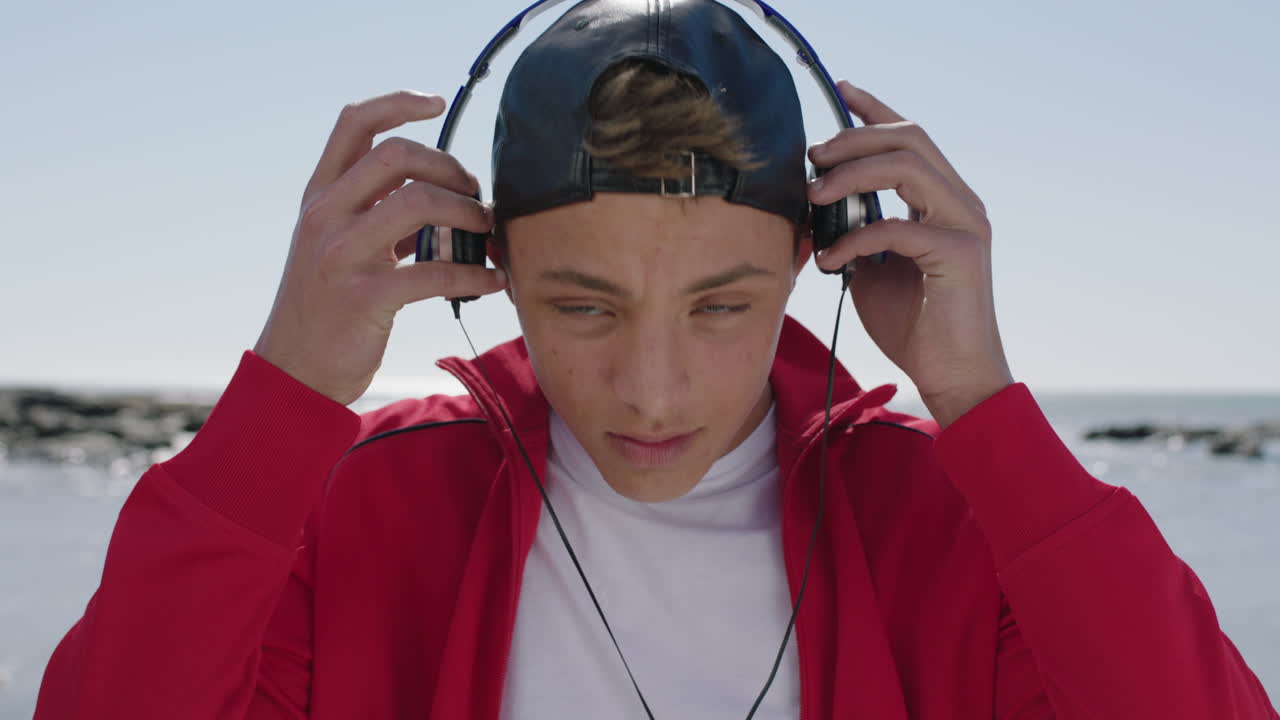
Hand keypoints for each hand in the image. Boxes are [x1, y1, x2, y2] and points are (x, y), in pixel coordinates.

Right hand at [254, 90, 507, 405]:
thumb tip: (443, 193)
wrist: (295, 369)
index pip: (354, 124)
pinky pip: (434, 272)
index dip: (398, 102)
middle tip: (474, 193)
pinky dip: (476, 274)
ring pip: (417, 202)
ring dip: (467, 213)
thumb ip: (377, 212)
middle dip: (449, 166)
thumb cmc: (329, 305)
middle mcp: (325, 216)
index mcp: (320, 196)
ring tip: (487, 231)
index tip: (437, 103)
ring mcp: (341, 255)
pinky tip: (493, 281)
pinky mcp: (363, 298)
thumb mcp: (339, 245)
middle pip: (396, 155)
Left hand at [806, 80, 1012, 428]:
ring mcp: (966, 224)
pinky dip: (855, 238)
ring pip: (908, 167)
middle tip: (812, 157)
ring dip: (852, 174)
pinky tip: (830, 260)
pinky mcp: (960, 254)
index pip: (911, 137)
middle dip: (853, 138)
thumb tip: (814, 209)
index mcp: (942, 201)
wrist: (952, 376)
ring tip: (814, 196)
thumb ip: (854, 232)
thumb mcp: (871, 270)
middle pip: (910, 139)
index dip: (875, 109)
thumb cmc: (913, 325)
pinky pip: (897, 228)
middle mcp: (961, 203)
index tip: (839, 91)